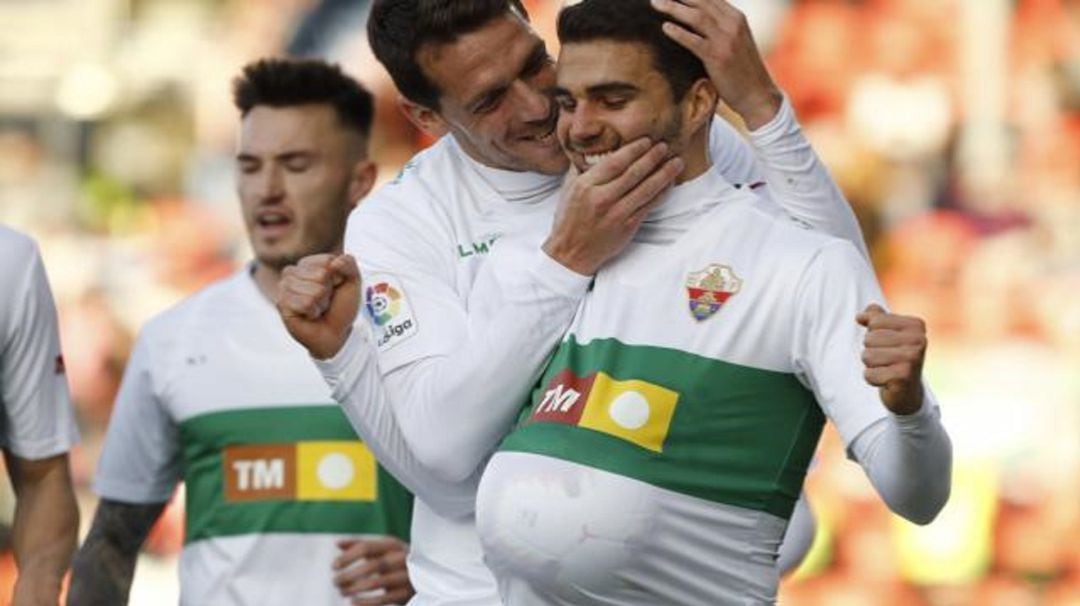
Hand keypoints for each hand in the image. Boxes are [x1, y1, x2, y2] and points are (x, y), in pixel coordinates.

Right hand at [277, 254, 360, 359]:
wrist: (335, 333)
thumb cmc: (340, 307)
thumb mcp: (352, 281)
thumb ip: (349, 263)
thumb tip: (334, 262)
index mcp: (309, 263)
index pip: (327, 261)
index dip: (338, 277)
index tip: (335, 287)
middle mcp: (293, 272)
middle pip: (322, 275)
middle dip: (329, 291)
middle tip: (325, 300)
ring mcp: (285, 287)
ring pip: (315, 291)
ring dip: (321, 303)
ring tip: (317, 308)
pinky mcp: (281, 303)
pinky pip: (306, 303)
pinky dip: (314, 312)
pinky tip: (309, 315)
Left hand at [333, 537, 413, 605]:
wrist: (428, 575)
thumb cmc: (395, 560)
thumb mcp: (381, 549)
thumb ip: (360, 545)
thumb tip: (337, 544)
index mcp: (393, 545)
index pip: (366, 548)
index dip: (347, 557)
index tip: (333, 566)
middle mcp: (402, 558)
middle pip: (371, 565)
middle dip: (349, 575)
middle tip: (335, 582)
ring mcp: (407, 576)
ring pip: (377, 582)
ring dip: (355, 588)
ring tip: (342, 592)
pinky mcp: (408, 594)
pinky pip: (384, 600)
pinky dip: (366, 602)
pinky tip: (353, 603)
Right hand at [543, 138, 683, 274]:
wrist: (571, 252)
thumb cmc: (569, 219)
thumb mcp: (568, 189)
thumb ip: (581, 168)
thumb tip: (592, 149)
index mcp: (586, 186)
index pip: (615, 162)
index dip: (634, 149)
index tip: (646, 141)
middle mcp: (602, 198)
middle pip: (634, 173)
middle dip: (652, 157)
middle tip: (664, 146)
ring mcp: (617, 213)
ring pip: (646, 189)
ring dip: (664, 174)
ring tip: (676, 162)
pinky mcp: (627, 227)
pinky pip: (649, 206)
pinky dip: (662, 193)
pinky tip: (669, 184)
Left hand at [651, 0, 782, 129]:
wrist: (758, 95)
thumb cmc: (743, 71)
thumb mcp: (736, 42)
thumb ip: (720, 29)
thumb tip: (695, 21)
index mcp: (737, 18)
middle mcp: (733, 24)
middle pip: (701, 2)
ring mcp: (726, 39)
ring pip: (696, 17)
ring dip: (673, 8)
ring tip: (655, 4)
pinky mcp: (718, 56)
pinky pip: (694, 41)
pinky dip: (678, 33)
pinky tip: (665, 28)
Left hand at [857, 304, 926, 415]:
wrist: (908, 391)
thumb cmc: (896, 356)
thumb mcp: (888, 332)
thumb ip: (875, 318)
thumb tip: (860, 316)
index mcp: (916, 325)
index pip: (875, 321)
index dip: (873, 334)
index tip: (889, 344)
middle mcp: (919, 341)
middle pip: (869, 339)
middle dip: (871, 351)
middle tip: (888, 360)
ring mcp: (912, 359)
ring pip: (867, 356)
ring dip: (871, 365)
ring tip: (887, 369)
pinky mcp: (903, 378)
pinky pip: (868, 374)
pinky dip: (873, 378)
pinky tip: (887, 381)